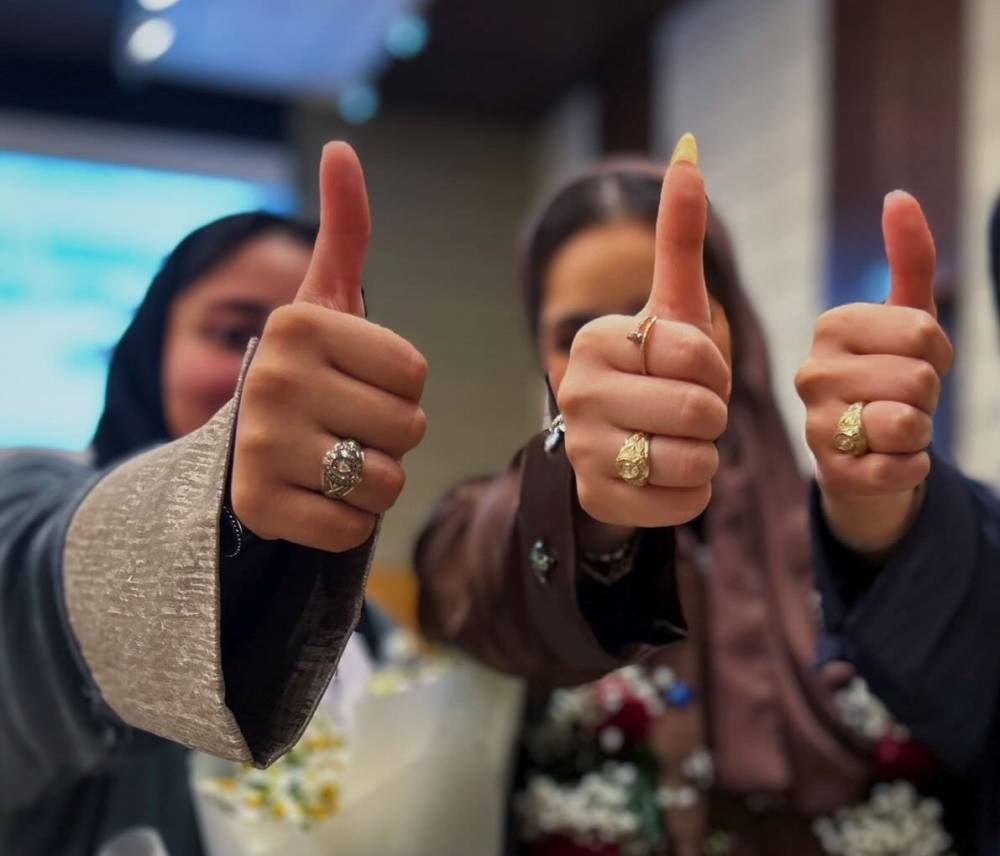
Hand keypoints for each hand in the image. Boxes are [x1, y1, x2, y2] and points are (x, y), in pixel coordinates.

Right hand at [231, 142, 427, 551]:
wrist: (243, 446)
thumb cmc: (309, 370)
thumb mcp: (326, 301)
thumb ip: (345, 231)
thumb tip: (340, 148)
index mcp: (299, 323)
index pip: (414, 374)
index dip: (398, 387)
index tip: (353, 382)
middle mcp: (272, 379)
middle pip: (408, 428)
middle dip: (389, 434)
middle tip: (342, 424)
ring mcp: (260, 447)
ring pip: (386, 481)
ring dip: (373, 480)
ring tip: (331, 460)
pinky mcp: (258, 507)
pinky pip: (354, 527)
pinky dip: (347, 521)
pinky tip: (313, 496)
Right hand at [558, 134, 730, 528]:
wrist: (613, 443)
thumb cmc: (655, 370)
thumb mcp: (671, 307)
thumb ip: (679, 236)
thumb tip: (690, 146)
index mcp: (595, 340)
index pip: (699, 355)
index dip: (716, 367)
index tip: (692, 371)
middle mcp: (575, 392)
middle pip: (701, 412)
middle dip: (713, 414)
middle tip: (688, 412)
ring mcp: (582, 452)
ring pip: (696, 460)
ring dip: (705, 453)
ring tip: (675, 442)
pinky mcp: (598, 500)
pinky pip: (686, 503)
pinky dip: (693, 492)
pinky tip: (665, 474)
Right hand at [794, 191, 953, 553]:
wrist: (865, 455)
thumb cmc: (889, 378)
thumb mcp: (905, 318)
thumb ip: (909, 258)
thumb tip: (899, 196)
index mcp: (830, 327)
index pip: (922, 331)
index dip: (938, 353)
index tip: (914, 362)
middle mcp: (811, 372)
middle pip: (918, 378)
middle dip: (929, 396)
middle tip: (903, 401)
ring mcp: (815, 425)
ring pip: (907, 422)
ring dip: (920, 432)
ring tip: (893, 430)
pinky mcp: (830, 473)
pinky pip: (901, 466)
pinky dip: (913, 467)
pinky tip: (892, 461)